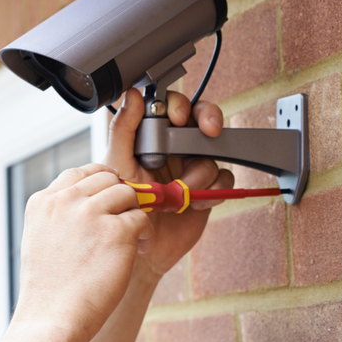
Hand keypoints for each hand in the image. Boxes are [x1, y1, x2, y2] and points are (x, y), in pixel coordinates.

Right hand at [14, 164, 154, 337]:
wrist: (53, 317)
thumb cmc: (49, 288)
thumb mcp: (39, 238)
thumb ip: (60, 214)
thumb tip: (90, 201)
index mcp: (44, 202)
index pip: (79, 172)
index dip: (100, 181)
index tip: (109, 197)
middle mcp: (65, 201)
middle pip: (106, 179)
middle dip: (119, 197)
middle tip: (125, 219)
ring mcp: (91, 214)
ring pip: (127, 194)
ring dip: (134, 213)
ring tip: (133, 237)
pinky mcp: (117, 232)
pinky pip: (142, 218)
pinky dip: (145, 234)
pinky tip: (140, 250)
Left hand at [103, 88, 233, 279]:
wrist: (138, 246)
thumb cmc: (119, 206)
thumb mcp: (117, 165)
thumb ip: (124, 129)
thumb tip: (131, 94)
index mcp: (148, 137)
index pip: (169, 107)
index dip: (179, 106)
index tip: (179, 117)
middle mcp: (171, 148)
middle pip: (199, 119)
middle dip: (207, 119)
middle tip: (208, 130)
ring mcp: (190, 167)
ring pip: (211, 152)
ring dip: (199, 171)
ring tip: (180, 191)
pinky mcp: (206, 188)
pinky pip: (224, 177)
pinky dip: (214, 189)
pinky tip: (194, 202)